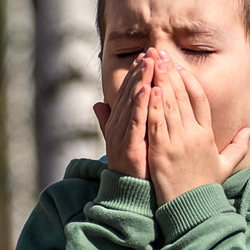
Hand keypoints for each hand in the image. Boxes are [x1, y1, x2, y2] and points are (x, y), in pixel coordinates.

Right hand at [94, 52, 153, 178]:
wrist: (131, 198)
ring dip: (142, 81)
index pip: (128, 94)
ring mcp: (123, 138)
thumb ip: (110, 123)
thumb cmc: (133, 170)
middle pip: (130, 94)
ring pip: (133, 104)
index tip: (146, 56)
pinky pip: (137, 123)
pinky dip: (142, 105)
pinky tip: (149, 89)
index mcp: (117, 125)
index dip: (136, 74)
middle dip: (141, 71)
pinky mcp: (131, 149)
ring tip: (151, 62)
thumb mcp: (123, 142)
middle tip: (151, 51)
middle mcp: (117, 129)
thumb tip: (97, 104)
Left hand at [147, 52, 249, 204]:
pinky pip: (157, 123)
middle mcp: (194, 134)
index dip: (189, 80)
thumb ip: (236, 147)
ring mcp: (178, 142)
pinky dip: (154, 104)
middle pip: (182, 96)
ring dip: (160, 80)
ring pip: (169, 104)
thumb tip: (247, 132)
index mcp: (207, 135)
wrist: (193, 211)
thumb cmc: (205, 189)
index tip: (179, 66)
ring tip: (151, 61)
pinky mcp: (162, 152)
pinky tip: (149, 88)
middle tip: (160, 52)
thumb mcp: (224, 166)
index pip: (200, 99)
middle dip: (170, 72)